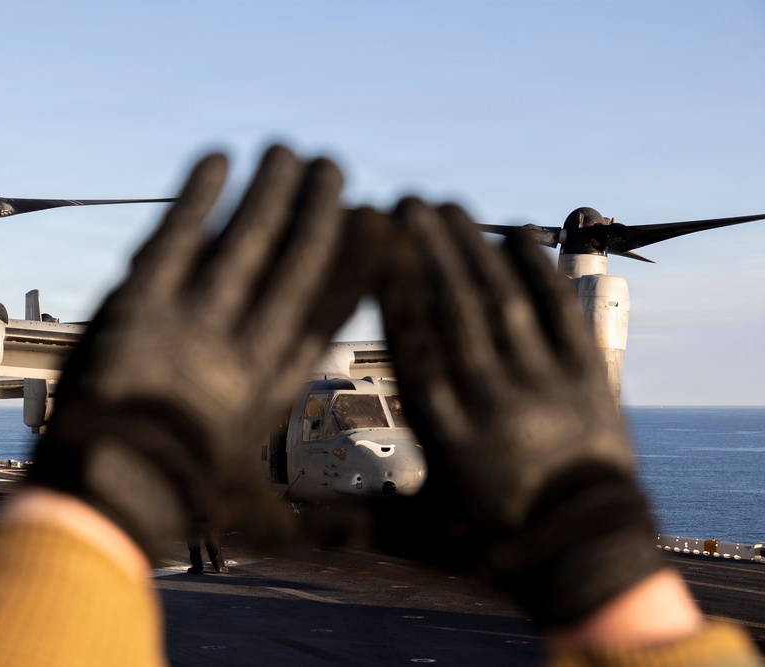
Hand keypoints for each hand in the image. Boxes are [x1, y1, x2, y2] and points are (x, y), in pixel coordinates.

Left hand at [28, 145, 374, 557]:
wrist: (103, 503)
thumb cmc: (180, 504)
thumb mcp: (260, 504)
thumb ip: (312, 505)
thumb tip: (371, 536)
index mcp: (274, 387)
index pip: (324, 310)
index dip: (351, 263)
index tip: (373, 227)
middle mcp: (244, 345)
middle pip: (293, 263)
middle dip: (317, 212)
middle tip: (335, 169)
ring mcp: (192, 321)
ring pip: (244, 240)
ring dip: (269, 192)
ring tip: (289, 151)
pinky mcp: (139, 303)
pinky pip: (178, 236)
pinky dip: (199, 195)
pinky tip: (218, 159)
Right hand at [371, 198, 662, 626]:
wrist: (581, 556)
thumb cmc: (492, 544)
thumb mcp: (419, 528)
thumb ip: (358, 513)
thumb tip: (296, 516)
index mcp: (444, 433)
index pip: (411, 344)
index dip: (391, 287)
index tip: (375, 245)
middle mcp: (490, 402)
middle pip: (452, 308)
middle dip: (426, 249)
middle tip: (405, 204)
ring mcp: (542, 388)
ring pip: (500, 302)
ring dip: (470, 249)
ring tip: (446, 208)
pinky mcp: (588, 380)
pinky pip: (561, 313)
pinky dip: (538, 271)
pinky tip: (515, 236)